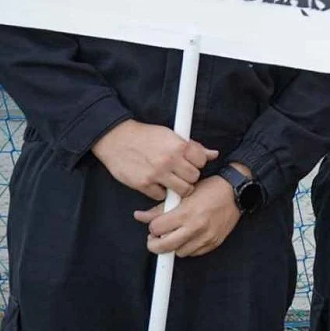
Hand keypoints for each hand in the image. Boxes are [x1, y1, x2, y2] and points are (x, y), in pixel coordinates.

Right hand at [91, 119, 217, 200]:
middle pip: (194, 178)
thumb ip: (193, 146)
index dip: (197, 163)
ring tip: (172, 180)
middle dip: (189, 176)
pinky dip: (160, 192)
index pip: (202, 161)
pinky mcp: (143, 184)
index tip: (190, 162)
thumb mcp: (171, 135)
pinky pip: (161, 196)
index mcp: (178, 146)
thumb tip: (213, 154)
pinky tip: (157, 183)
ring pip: (182, 190)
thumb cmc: (145, 136)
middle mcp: (169, 160)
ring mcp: (156, 174)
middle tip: (181, 173)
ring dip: (179, 187)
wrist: (116, 139)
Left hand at [133, 164, 245, 256]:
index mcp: (186, 213)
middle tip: (156, 238)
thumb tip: (139, 216)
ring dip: (174, 245)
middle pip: (163, 247)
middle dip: (155, 244)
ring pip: (178, 252)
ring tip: (177, 234)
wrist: (236, 192)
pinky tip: (190, 236)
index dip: (153, 227)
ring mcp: (206, 237)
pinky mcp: (214, 243)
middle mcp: (195, 227)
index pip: (156, 229)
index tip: (156, 225)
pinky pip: (193, 253)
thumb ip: (160, 208)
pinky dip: (188, 247)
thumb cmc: (210, 189)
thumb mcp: (183, 194)